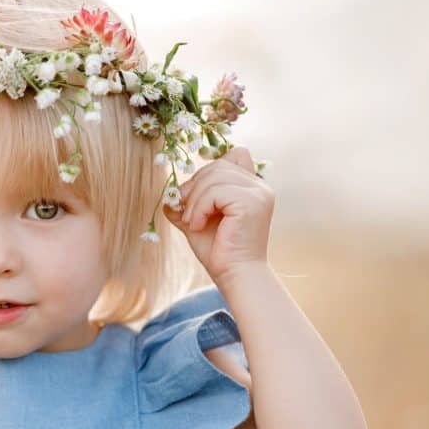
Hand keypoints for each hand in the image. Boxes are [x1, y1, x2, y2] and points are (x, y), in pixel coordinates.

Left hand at [161, 146, 274, 282]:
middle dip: (194, 187)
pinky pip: (216, 192)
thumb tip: (168, 195)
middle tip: (186, 212)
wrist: (234, 274)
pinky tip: (197, 226)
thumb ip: (186, 204)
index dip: (210, 170)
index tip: (196, 196)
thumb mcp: (197, 220)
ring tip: (192, 223)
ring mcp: (259, 193)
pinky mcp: (252, 203)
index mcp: (252, 186)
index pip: (235, 154)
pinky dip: (200, 208)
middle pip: (218, 165)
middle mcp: (260, 186)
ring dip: (194, 200)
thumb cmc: (218, 250)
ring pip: (214, 177)